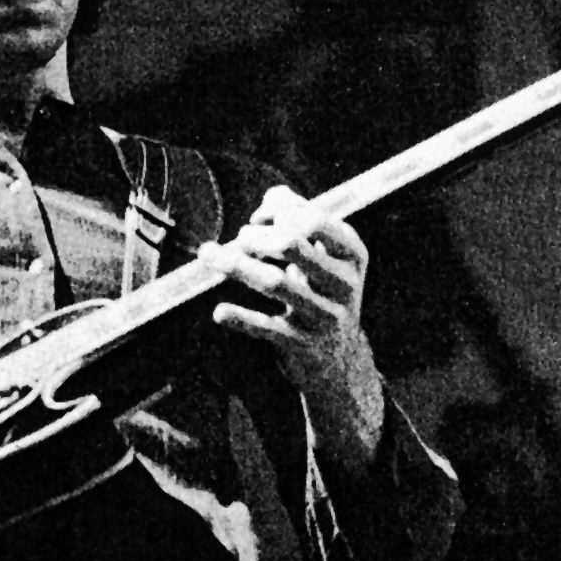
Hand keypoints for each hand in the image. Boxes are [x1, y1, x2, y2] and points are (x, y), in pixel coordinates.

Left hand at [197, 186, 384, 471]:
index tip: (257, 219)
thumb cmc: (322, 292)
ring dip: (235, 264)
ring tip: (208, 253)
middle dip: (256, 237)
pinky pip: (267, 328)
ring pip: (274, 282)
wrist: (341, 362)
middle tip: (239, 241)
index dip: (278, 211)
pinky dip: (241, 318)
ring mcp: (326, 316)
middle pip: (292, 244)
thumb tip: (273, 197)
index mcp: (352, 253)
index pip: (313, 218)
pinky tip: (220, 312)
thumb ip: (300, 217)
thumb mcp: (324, 256)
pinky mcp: (303, 346)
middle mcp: (344, 283)